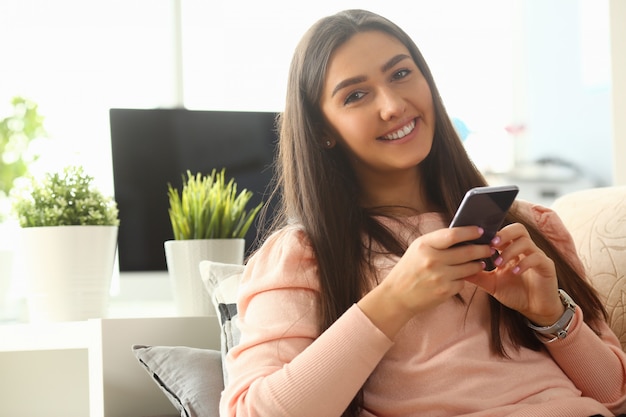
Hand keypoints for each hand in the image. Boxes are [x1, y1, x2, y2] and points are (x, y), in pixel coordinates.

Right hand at [358, 225, 490, 337]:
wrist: (397, 295)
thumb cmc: (409, 269)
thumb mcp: (418, 249)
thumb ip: (437, 242)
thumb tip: (464, 235)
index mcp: (424, 245)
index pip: (453, 235)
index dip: (470, 232)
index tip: (481, 231)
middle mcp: (432, 260)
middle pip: (467, 251)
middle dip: (483, 249)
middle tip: (490, 247)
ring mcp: (439, 277)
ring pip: (470, 267)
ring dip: (479, 264)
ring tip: (481, 262)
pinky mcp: (445, 291)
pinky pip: (463, 282)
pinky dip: (464, 279)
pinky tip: (461, 276)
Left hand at [464, 223, 563, 325]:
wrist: (535, 310)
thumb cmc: (514, 293)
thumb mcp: (491, 283)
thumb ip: (477, 275)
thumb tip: (457, 269)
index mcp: (511, 250)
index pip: (503, 232)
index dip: (492, 233)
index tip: (478, 241)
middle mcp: (525, 249)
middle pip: (518, 228)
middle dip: (503, 234)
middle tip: (491, 245)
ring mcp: (537, 256)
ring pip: (526, 241)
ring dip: (510, 250)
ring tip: (499, 263)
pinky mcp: (547, 266)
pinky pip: (537, 258)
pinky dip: (524, 263)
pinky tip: (514, 272)